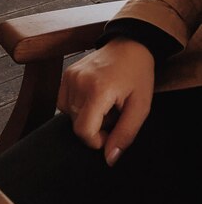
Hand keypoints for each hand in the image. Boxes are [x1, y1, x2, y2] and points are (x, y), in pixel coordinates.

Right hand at [57, 37, 154, 165]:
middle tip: (112, 114)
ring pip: (68, 114)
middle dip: (94, 127)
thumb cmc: (138, 74)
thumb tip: (109, 159)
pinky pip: (64, 101)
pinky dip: (77, 106)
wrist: (130, 45)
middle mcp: (78, 81)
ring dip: (85, 116)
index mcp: (98, 90)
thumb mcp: (141, 108)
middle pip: (76, 124)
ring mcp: (70, 75)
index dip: (96, 141)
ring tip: (104, 105)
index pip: (83, 131)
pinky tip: (93, 99)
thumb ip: (125, 135)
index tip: (112, 133)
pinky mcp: (66, 73)